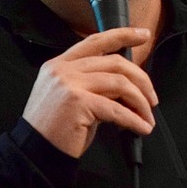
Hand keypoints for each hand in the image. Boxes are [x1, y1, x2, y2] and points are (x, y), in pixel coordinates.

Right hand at [21, 27, 156, 157]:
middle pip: (115, 63)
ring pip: (120, 84)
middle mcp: (63, 69)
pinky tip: (141, 127)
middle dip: (141, 80)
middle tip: (152, 98)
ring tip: (147, 117)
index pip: (95, 42)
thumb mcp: (71, 97)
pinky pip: (116, 109)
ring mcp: (69, 84)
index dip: (123, 35)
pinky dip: (134, 120)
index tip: (143, 34)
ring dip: (140, 102)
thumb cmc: (55, 129)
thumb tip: (127, 86)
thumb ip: (93, 84)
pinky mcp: (78, 102)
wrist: (34, 153)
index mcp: (60, 64)